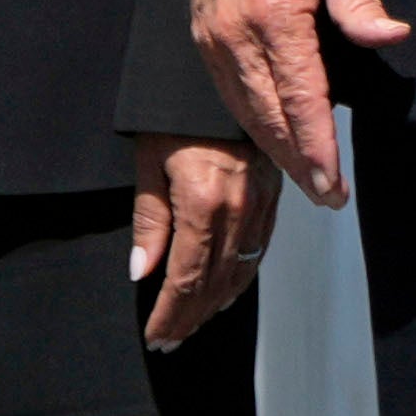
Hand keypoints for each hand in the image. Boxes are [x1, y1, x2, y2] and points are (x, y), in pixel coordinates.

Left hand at [125, 131, 271, 348]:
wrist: (232, 75)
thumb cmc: (175, 116)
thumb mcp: (150, 163)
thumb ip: (149, 222)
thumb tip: (142, 272)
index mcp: (204, 203)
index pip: (186, 278)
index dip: (170, 313)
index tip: (155, 336)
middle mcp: (239, 210)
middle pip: (215, 283)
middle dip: (190, 318)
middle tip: (169, 340)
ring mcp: (261, 205)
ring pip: (241, 272)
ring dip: (215, 305)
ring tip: (191, 325)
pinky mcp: (273, 197)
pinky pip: (260, 251)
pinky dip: (241, 279)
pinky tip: (225, 294)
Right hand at [181, 0, 409, 207]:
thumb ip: (361, 2)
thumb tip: (390, 36)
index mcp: (276, 10)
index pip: (301, 96)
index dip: (318, 145)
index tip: (332, 181)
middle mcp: (237, 32)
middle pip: (269, 116)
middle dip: (298, 163)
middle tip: (327, 196)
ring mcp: (214, 37)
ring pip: (244, 112)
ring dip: (275, 151)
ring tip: (305, 180)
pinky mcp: (203, 36)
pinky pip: (228, 93)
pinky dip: (251, 124)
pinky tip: (273, 141)